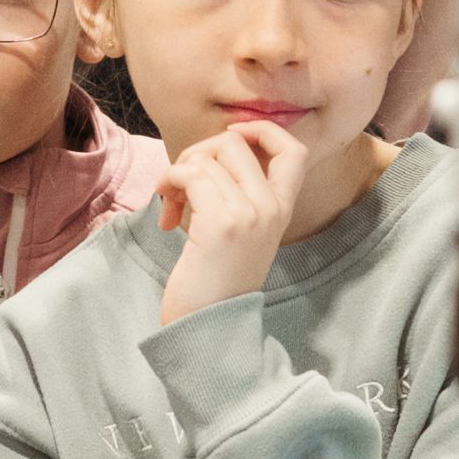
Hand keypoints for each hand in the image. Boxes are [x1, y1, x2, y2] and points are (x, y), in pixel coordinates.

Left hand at [158, 122, 306, 325]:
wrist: (208, 329)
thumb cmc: (215, 283)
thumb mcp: (241, 234)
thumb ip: (238, 195)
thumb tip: (208, 152)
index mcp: (282, 210)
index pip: (293, 149)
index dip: (262, 130)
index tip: (232, 136)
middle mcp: (271, 208)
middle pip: (235, 142)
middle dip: (198, 152)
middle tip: (181, 185)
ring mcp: (249, 214)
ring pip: (206, 156)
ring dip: (176, 173)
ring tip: (170, 205)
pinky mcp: (221, 223)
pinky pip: (189, 174)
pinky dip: (169, 183)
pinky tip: (166, 214)